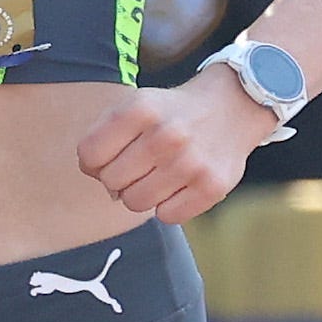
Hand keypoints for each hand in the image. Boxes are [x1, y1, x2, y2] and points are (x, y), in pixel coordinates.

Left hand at [77, 64, 282, 224]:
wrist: (232, 107)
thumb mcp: (135, 105)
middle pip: (111, 181)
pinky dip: (168, 205)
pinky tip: (178, 184)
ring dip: (141, 193)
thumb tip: (96, 177)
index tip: (108, 157)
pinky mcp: (211, 187)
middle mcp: (166, 134)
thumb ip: (104, 136)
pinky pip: (166, 216)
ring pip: (135, 203)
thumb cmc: (172, 113)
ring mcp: (191, 163)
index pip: (89, 154)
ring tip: (158, 173)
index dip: (93, 161)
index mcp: (141, 108)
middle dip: (118, 177)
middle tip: (139, 163)